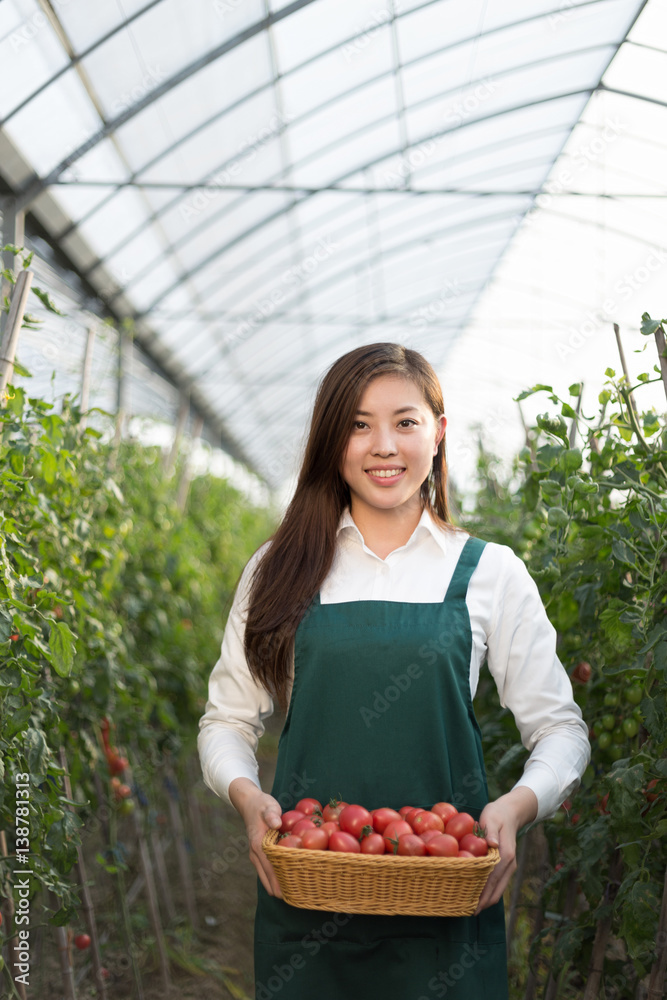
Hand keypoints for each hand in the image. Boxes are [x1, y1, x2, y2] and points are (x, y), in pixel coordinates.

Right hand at [228, 777, 283, 897]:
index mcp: (258, 844)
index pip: (269, 869)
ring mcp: (256, 855)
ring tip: (292, 897)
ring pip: (265, 877)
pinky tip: (286, 883)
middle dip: (279, 889)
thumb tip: (276, 824)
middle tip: (295, 900)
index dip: (278, 882)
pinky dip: (274, 879)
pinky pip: (266, 871)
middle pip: (266, 878)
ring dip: (276, 886)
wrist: (249, 804)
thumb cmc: (262, 805)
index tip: (287, 896)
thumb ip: (272, 815)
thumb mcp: (268, 806)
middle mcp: (255, 853)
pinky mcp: (259, 854)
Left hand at [474, 787, 537, 914]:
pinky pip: (498, 882)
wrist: (511, 812)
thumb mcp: (491, 818)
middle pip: (497, 890)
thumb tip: (492, 844)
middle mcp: (509, 864)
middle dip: (484, 903)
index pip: (492, 880)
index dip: (483, 895)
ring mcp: (509, 865)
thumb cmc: (497, 814)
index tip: (472, 908)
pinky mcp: (506, 864)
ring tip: (471, 907)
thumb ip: (490, 831)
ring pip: (499, 889)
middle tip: (468, 912)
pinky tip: (478, 892)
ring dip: (487, 899)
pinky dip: (489, 891)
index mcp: (505, 855)